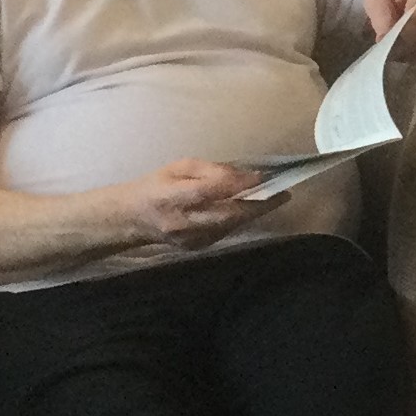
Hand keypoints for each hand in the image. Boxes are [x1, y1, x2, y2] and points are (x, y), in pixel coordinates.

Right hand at [124, 159, 278, 248]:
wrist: (133, 218)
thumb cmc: (156, 185)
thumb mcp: (178, 167)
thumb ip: (209, 170)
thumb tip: (241, 174)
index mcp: (172, 196)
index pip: (210, 190)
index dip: (238, 184)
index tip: (262, 176)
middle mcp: (182, 221)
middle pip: (227, 215)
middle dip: (258, 205)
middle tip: (283, 194)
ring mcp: (190, 239)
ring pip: (231, 226)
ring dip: (254, 213)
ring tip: (274, 199)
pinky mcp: (197, 248)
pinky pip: (225, 232)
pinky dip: (239, 220)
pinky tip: (249, 209)